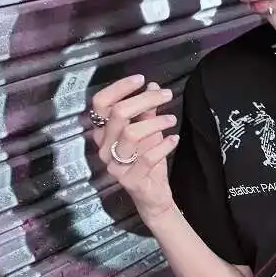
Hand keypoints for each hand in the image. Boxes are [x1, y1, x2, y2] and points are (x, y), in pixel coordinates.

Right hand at [90, 75, 178, 222]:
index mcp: (104, 133)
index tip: (141, 79)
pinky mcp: (129, 180)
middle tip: (166, 95)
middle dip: (144, 100)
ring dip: (156, 122)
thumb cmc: (147, 163)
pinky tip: (174, 139)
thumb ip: (147, 111)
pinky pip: (146, 157)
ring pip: (131, 134)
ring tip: (172, 120)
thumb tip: (153, 86)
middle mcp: (104, 148)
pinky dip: (163, 145)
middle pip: (118, 114)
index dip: (119, 88)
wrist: (153, 197)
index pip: (101, 103)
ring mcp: (114, 165)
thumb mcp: (148, 133)